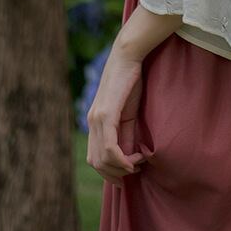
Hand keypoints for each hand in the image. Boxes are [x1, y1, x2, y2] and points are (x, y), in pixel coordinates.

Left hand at [86, 46, 146, 189]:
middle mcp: (92, 122)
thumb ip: (126, 134)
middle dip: (116, 174)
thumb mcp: (128, 113)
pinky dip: (122, 159)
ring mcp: (97, 118)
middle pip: (96, 163)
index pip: (95, 158)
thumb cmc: (130, 82)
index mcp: (95, 122)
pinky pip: (109, 147)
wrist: (127, 57)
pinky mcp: (106, 114)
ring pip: (101, 159)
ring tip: (138, 162)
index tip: (131, 169)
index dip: (111, 171)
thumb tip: (129, 156)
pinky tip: (135, 159)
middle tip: (136, 169)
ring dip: (121, 168)